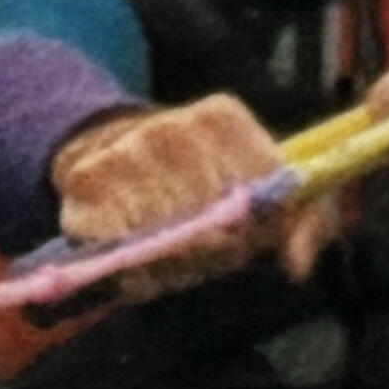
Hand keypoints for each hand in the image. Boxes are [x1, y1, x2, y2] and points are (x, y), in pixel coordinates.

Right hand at [47, 91, 338, 292]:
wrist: (108, 146)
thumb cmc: (201, 179)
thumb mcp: (263, 187)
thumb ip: (304, 221)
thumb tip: (298, 264)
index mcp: (221, 118)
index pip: (258, 192)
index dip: (256, 229)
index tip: (246, 235)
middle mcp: (170, 127)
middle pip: (209, 222)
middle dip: (213, 249)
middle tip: (204, 248)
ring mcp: (122, 152)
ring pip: (163, 241)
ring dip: (171, 263)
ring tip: (171, 250)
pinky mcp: (83, 182)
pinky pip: (119, 250)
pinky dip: (132, 271)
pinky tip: (138, 257)